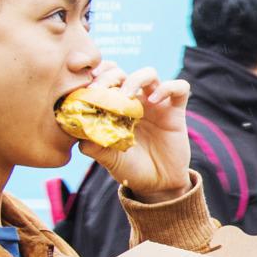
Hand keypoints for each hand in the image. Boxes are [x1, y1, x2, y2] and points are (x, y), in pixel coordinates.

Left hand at [82, 65, 194, 201]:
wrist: (158, 185)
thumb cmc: (130, 169)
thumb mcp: (108, 159)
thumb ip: (93, 145)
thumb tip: (77, 129)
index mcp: (114, 107)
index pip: (103, 79)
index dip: (94, 76)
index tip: (84, 85)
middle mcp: (134, 101)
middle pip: (122, 72)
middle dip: (109, 76)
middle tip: (99, 90)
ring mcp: (156, 104)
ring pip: (149, 73)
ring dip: (135, 79)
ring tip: (127, 95)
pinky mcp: (176, 110)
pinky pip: (180, 87)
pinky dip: (168, 88)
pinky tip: (155, 101)